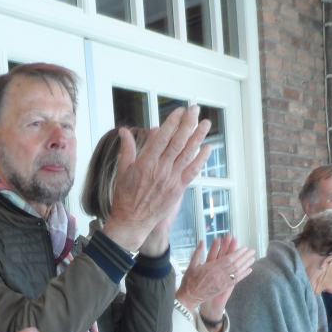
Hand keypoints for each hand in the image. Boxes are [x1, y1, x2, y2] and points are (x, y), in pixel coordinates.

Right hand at [101, 105, 211, 252]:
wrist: (132, 222)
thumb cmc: (125, 198)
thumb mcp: (122, 171)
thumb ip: (127, 149)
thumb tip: (124, 132)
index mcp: (146, 163)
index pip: (162, 137)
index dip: (172, 123)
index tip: (179, 111)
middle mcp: (161, 170)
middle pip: (177, 142)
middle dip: (187, 124)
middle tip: (195, 110)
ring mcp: (171, 180)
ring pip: (187, 154)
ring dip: (198, 137)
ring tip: (205, 123)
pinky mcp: (178, 190)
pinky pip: (192, 172)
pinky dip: (201, 160)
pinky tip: (208, 148)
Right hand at [176, 234, 254, 321]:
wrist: (190, 297)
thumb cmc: (190, 281)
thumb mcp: (191, 265)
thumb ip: (198, 253)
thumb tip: (202, 241)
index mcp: (212, 268)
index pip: (228, 259)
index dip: (237, 253)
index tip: (243, 247)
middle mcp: (219, 275)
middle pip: (235, 264)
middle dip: (244, 257)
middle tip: (252, 251)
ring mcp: (222, 282)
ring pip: (237, 272)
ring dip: (246, 265)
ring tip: (252, 258)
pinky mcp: (223, 288)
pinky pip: (236, 280)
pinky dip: (243, 275)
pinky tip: (249, 270)